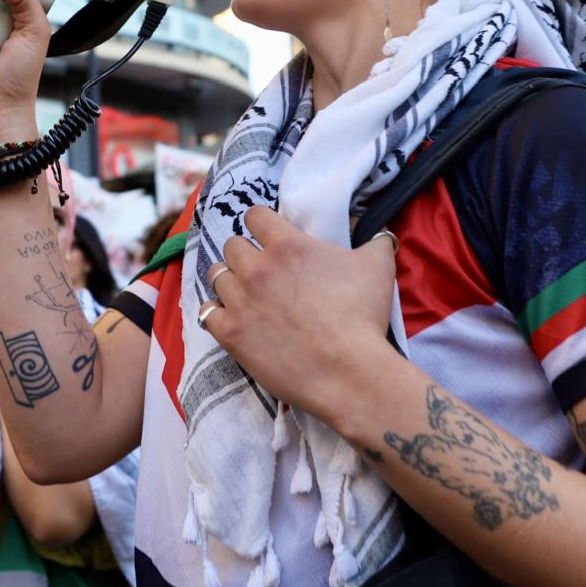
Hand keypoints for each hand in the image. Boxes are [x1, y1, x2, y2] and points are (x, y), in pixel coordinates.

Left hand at [202, 207, 399, 419]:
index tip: (270, 236)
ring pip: (216, 275)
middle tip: (262, 270)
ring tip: (246, 293)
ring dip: (230, 281)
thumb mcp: (377, 266)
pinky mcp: (230, 333)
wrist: (348, 371)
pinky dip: (217, 312)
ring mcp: (240, 301)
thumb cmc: (363, 316)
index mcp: (287, 245)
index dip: (262, 224)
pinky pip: (207, 312)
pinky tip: (233, 316)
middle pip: (232, 245)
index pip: (255, 215)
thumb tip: (378, 232)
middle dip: (245, 253)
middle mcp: (257, 268)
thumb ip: (375, 241)